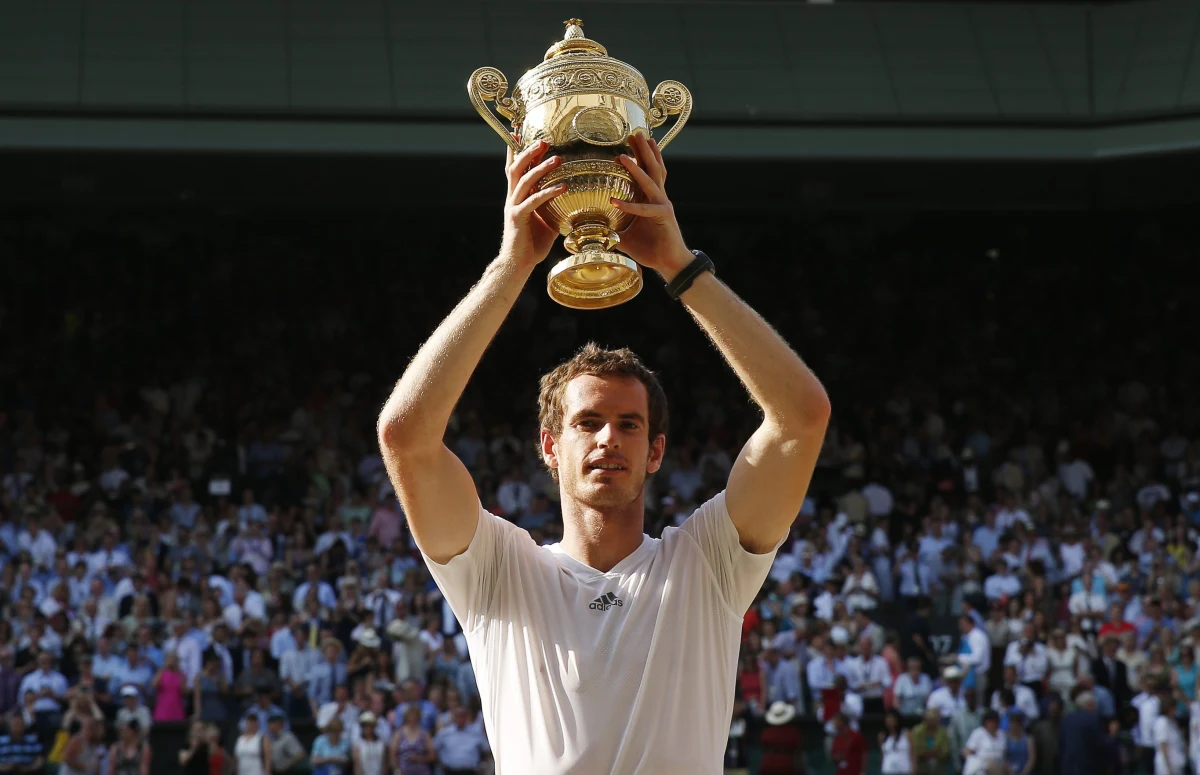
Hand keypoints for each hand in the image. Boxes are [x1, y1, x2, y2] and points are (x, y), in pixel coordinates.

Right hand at [500, 139, 566, 267]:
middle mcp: (512, 197)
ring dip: (540, 168)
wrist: (519, 263)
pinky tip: (562, 187)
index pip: (514, 167)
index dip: (516, 150)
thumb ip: (553, 204)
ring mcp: (513, 206)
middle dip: (529, 152)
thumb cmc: (533, 242)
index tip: (520, 131)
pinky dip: (548, 193)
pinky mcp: (517, 217)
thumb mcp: (546, 218)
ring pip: (523, 180)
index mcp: (517, 195)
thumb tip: (573, 196)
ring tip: (557, 159)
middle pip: (516, 168)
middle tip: (544, 140)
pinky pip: (533, 201)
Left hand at [610, 132, 692, 280]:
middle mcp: (658, 198)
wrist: (670, 263)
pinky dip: (629, 205)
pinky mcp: (663, 217)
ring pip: (650, 181)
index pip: (647, 172)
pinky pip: (644, 209)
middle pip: (652, 169)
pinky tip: (614, 200)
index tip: (629, 143)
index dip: (640, 157)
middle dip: (643, 150)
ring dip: (637, 167)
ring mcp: (662, 205)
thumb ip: (612, 229)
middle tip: (634, 133)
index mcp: (651, 199)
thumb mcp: (625, 236)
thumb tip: (593, 229)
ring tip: (624, 155)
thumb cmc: (651, 249)